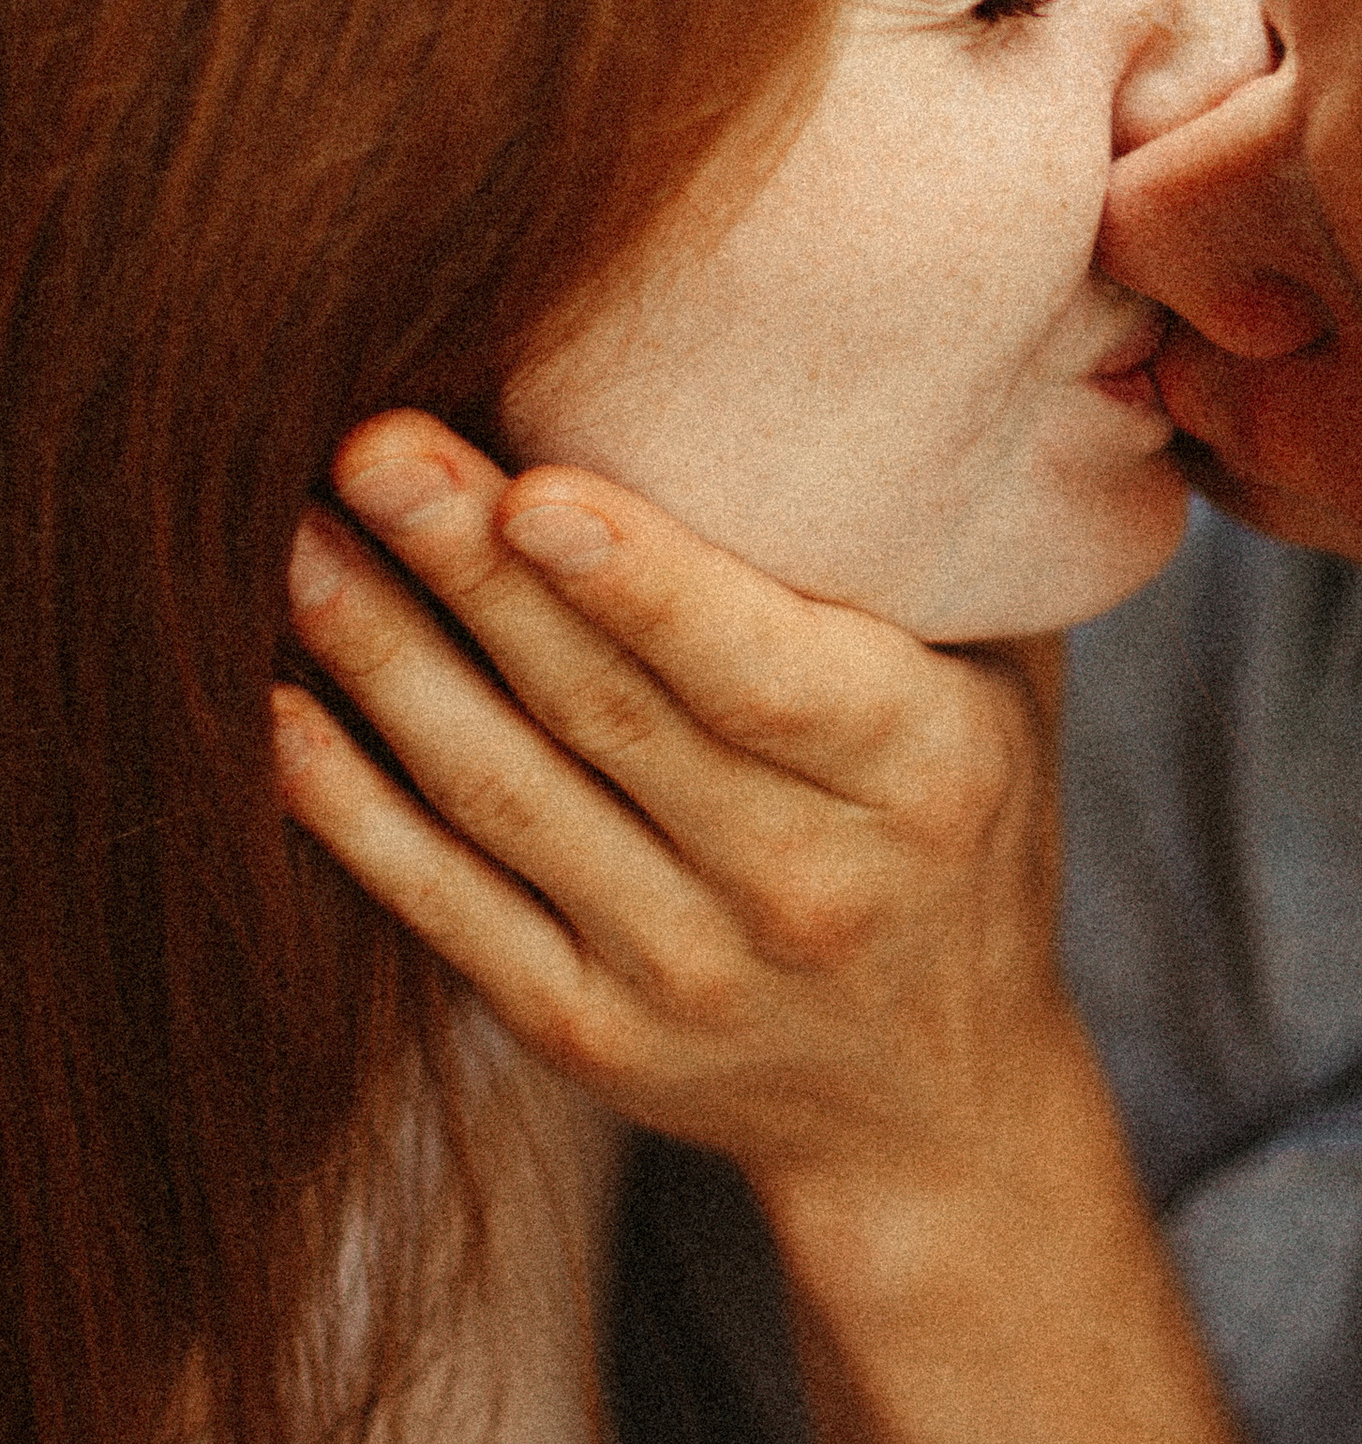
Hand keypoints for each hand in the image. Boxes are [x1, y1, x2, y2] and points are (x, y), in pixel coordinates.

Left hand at [275, 415, 1066, 1207]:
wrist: (934, 1099)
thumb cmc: (957, 823)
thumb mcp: (1000, 686)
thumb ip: (918, 547)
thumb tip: (817, 343)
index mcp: (921, 773)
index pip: (763, 672)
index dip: (642, 585)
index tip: (536, 490)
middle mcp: (809, 884)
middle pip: (609, 713)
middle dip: (475, 572)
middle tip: (373, 446)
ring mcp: (688, 974)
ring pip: (507, 799)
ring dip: (386, 662)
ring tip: (298, 536)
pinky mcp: (585, 1032)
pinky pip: (447, 908)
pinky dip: (353, 810)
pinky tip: (278, 709)